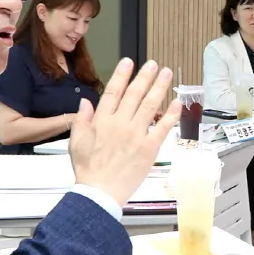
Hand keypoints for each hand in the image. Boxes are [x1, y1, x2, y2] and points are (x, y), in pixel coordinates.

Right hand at [69, 59, 178, 205]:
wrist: (99, 192)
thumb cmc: (88, 170)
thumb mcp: (75, 142)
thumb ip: (82, 120)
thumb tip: (86, 102)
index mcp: (102, 121)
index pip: (113, 92)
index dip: (122, 75)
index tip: (129, 62)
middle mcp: (120, 124)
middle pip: (135, 94)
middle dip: (145, 76)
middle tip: (154, 64)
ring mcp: (136, 135)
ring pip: (150, 105)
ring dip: (159, 87)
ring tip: (167, 74)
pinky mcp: (149, 148)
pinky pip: (162, 128)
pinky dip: (171, 115)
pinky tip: (177, 103)